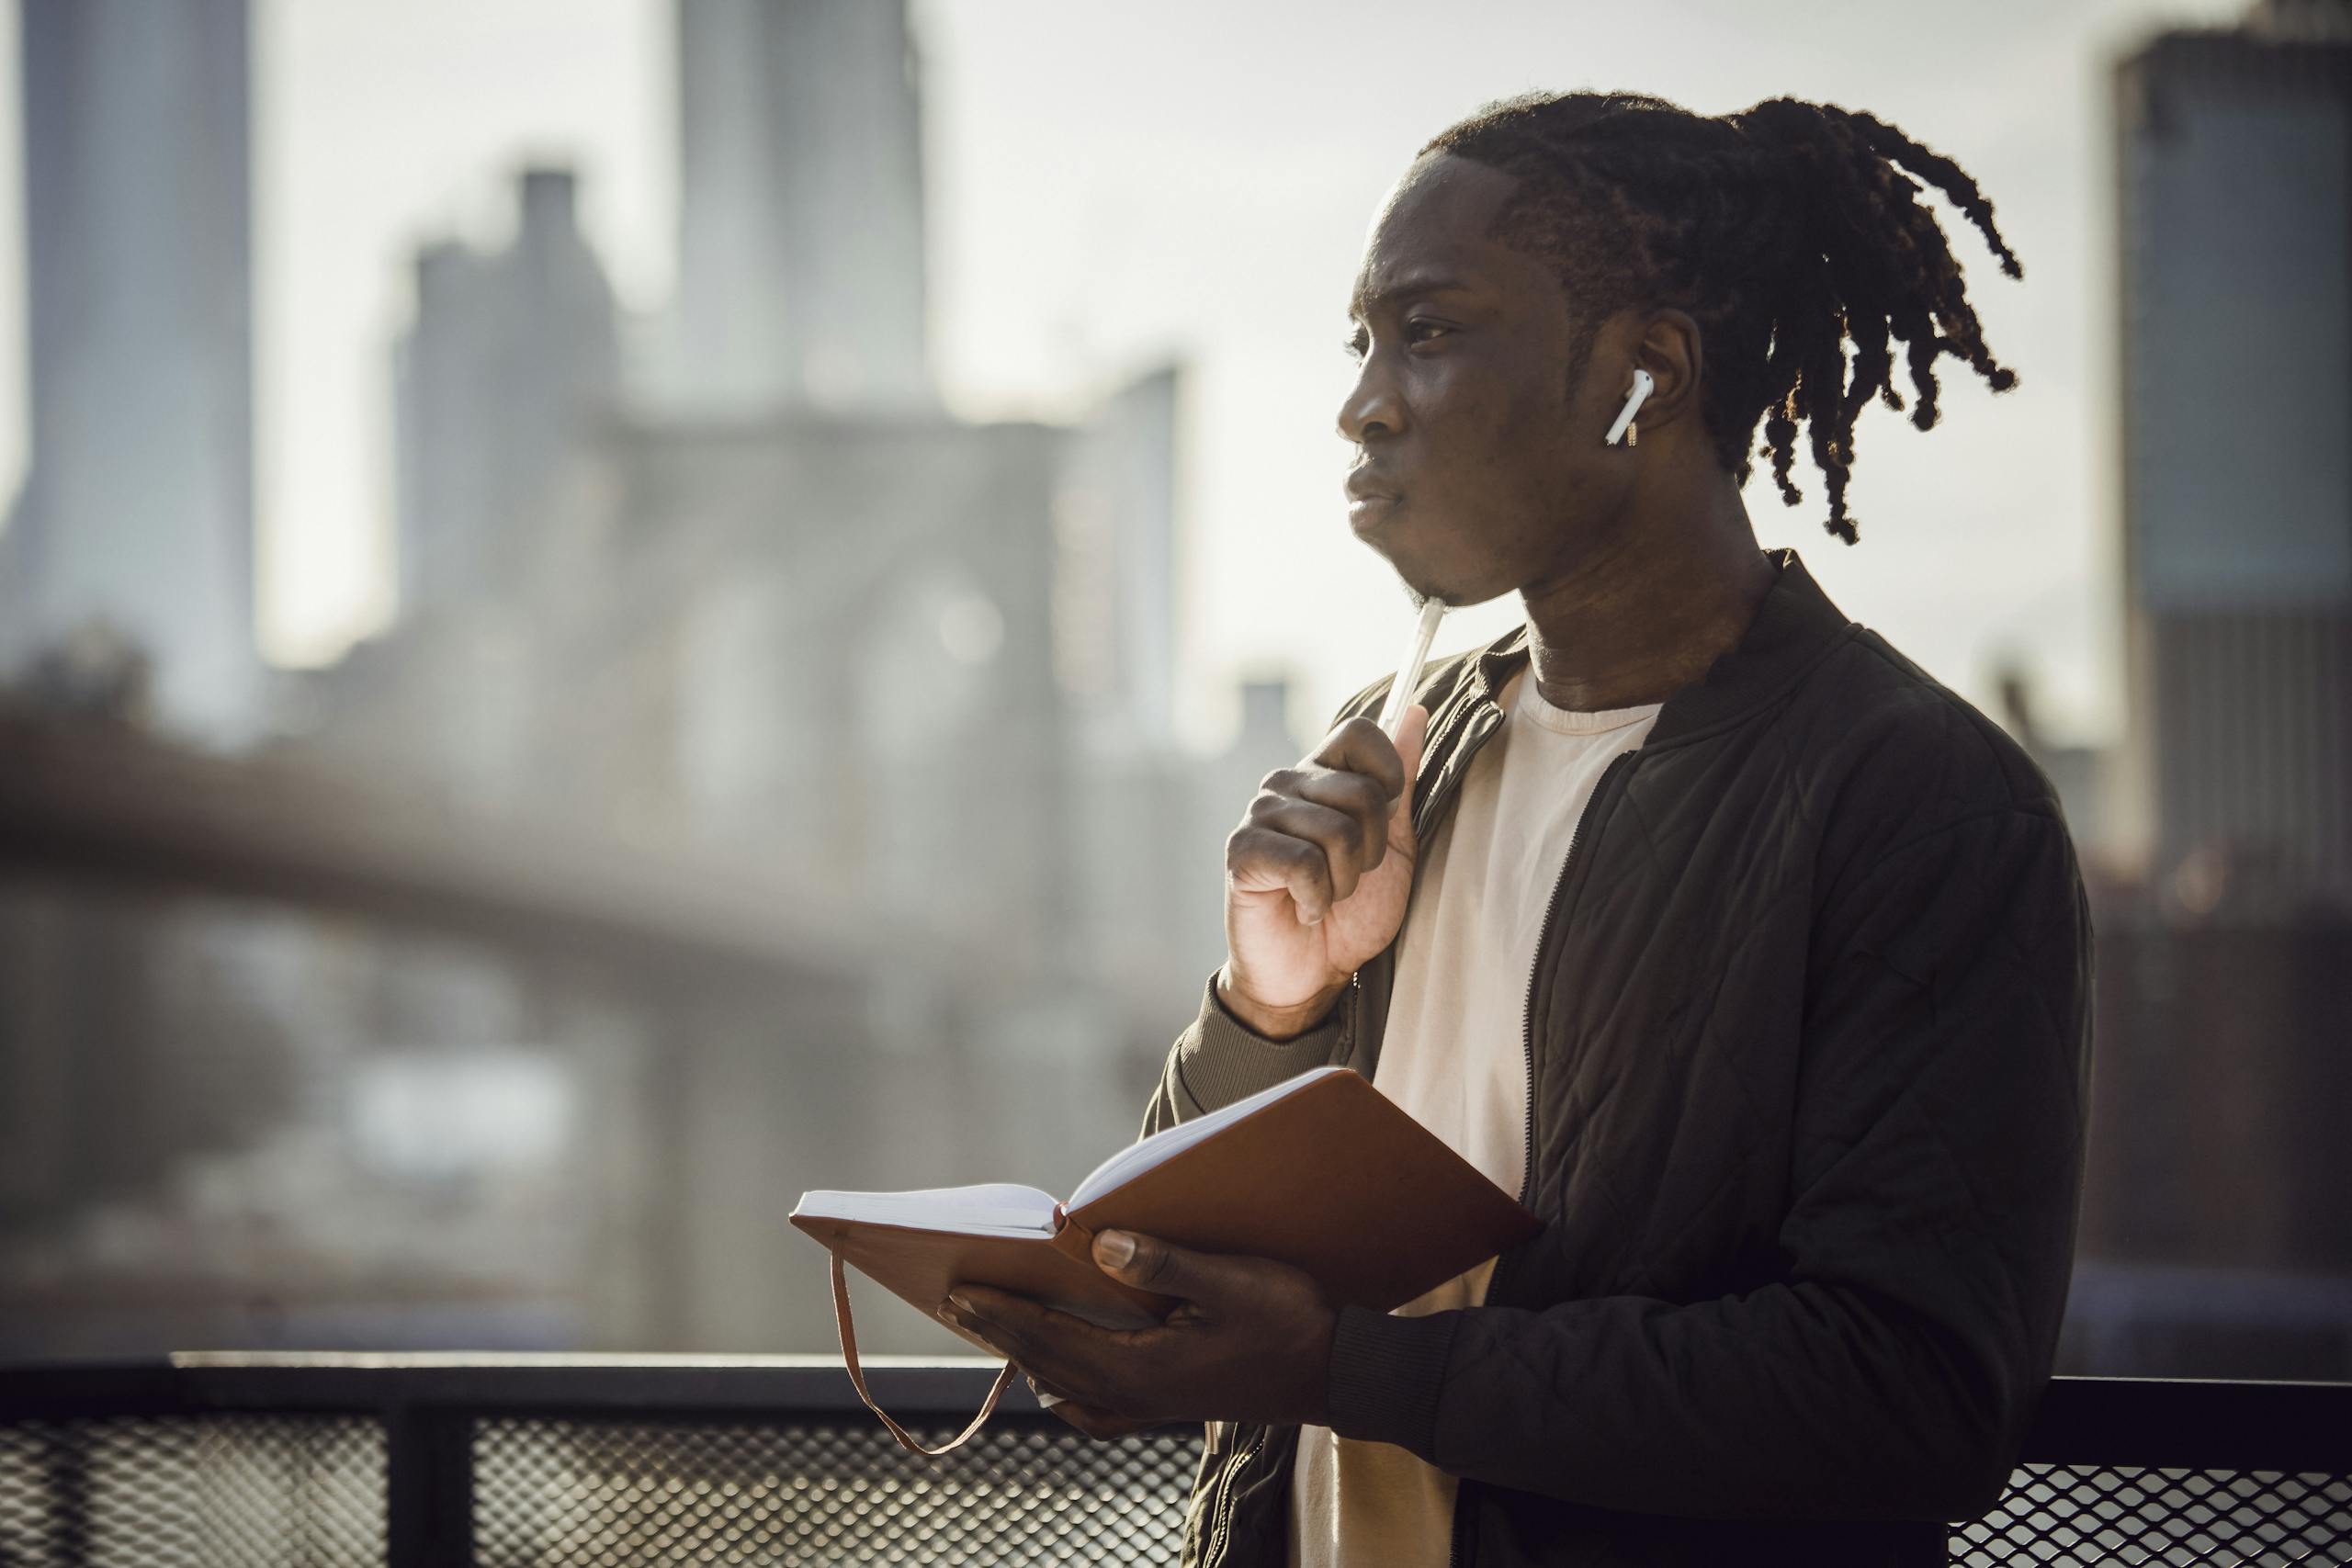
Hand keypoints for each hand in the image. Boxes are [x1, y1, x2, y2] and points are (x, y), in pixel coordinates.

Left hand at [939, 1229, 1336, 1432]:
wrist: (1338, 1371)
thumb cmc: (1290, 1319)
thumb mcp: (1231, 1279)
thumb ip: (1163, 1262)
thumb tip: (1098, 1243)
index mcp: (1142, 1366)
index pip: (1052, 1339)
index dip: (1003, 1315)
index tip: (961, 1290)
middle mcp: (1137, 1395)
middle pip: (1049, 1365)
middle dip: (1001, 1332)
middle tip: (956, 1300)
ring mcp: (1152, 1406)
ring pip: (1069, 1386)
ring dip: (1029, 1355)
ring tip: (997, 1326)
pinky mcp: (1169, 1405)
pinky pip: (1098, 1406)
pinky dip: (1068, 1389)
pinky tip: (1060, 1378)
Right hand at [1221, 705, 1427, 1037]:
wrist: (1311, 976)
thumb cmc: (1353, 913)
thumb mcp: (1393, 844)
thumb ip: (1400, 781)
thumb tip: (1414, 711)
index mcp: (1322, 774)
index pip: (1360, 732)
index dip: (1388, 773)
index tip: (1385, 817)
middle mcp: (1286, 785)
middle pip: (1361, 791)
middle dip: (1372, 849)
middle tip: (1351, 877)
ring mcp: (1259, 816)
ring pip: (1336, 832)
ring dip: (1345, 881)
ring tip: (1326, 896)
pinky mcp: (1242, 854)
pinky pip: (1305, 865)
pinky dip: (1318, 900)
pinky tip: (1304, 909)